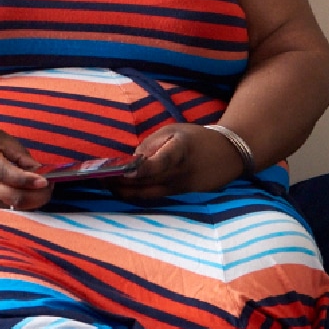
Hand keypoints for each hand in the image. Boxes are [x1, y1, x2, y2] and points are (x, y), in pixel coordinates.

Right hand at [0, 127, 51, 209]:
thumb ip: (18, 151)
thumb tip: (39, 168)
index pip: (6, 174)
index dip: (26, 179)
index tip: (45, 179)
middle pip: (15, 198)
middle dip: (39, 194)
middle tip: (52, 182)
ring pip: (17, 207)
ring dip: (36, 199)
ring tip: (44, 185)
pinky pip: (14, 207)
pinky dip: (28, 201)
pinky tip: (34, 190)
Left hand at [107, 123, 245, 201]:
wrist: (228, 155)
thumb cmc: (197, 138)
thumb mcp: (174, 131)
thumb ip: (152, 144)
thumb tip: (132, 160)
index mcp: (180, 150)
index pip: (159, 163)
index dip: (140, 170)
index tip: (123, 171)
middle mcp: (179, 173)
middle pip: (147, 183)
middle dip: (121, 184)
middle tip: (100, 178)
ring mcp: (181, 187)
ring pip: (148, 195)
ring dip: (126, 192)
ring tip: (107, 185)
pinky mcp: (180, 195)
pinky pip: (154, 197)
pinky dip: (137, 195)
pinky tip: (124, 190)